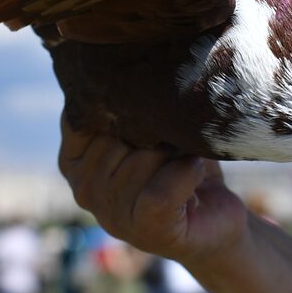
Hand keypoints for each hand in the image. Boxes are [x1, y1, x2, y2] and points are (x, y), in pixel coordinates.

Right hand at [57, 114, 248, 268]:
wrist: (218, 216)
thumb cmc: (178, 164)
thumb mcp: (144, 127)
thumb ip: (118, 104)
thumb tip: (113, 63)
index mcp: (73, 162)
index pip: (87, 115)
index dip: (127, 107)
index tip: (150, 117)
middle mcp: (83, 191)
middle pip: (121, 134)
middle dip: (158, 132)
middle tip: (174, 148)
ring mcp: (111, 215)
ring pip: (146, 157)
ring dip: (177, 154)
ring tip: (182, 165)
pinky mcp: (146, 229)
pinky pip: (164, 187)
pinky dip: (188, 172)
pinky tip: (194, 173)